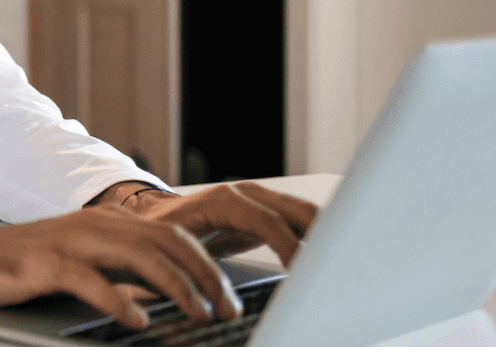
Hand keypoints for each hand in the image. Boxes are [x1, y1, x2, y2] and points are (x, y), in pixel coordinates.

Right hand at [0, 208, 243, 329]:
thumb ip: (123, 272)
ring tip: (197, 313)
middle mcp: (96, 224)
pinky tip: (138, 320)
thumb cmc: (26, 266)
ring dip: (176, 287)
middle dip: (205, 276)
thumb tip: (172, 296)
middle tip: (227, 309)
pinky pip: (92, 281)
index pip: (174, 237)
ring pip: (140, 257)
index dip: (208, 266)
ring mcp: (72, 241)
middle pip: (167, 243)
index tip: (231, 297)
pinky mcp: (47, 263)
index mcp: (109, 223)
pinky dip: (120, 300)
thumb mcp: (85, 265)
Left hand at [123, 182, 319, 265]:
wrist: (157, 216)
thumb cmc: (160, 233)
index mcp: (223, 201)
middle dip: (322, 238)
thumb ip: (189, 272)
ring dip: (325, 238)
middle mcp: (246, 194)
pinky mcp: (267, 211)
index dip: (290, 247)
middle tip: (336, 272)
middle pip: (299, 211)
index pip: (268, 222)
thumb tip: (203, 302)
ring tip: (338, 269)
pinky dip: (315, 239)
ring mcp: (259, 199)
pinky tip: (325, 262)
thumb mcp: (171, 251)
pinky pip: (300, 222)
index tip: (307, 272)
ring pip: (306, 214)